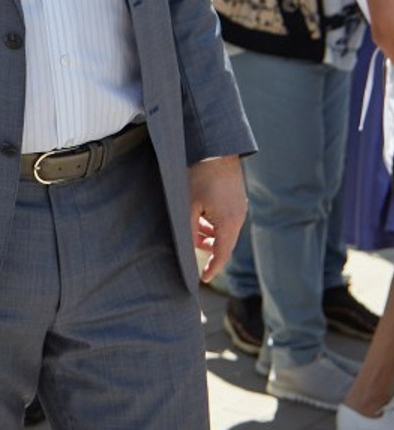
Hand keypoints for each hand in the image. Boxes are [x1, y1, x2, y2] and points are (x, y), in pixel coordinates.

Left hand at [188, 154, 246, 282]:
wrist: (218, 151)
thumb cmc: (201, 176)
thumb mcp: (189, 204)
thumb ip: (189, 228)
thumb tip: (188, 246)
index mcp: (228, 224)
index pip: (222, 255)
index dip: (213, 268)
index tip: (203, 278)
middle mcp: (238, 219)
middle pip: (224, 243)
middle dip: (209, 249)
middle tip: (193, 249)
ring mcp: (239, 209)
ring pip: (225, 231)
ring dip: (210, 234)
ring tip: (195, 230)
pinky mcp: (237, 200)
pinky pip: (226, 219)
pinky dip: (214, 223)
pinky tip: (202, 216)